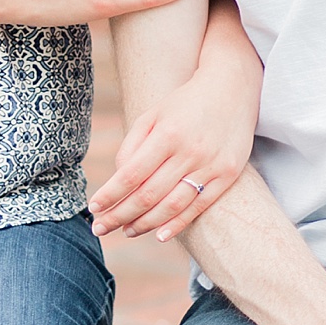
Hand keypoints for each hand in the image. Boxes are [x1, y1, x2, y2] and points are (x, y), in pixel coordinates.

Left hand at [90, 73, 253, 243]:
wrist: (232, 89)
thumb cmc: (184, 103)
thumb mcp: (153, 114)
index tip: (94, 208)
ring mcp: (210, 165)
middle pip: (148, 195)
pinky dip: (178, 224)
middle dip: (120, 215)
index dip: (111, 195)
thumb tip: (118, 178)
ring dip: (145, 223)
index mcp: (167, 134)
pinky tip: (159, 235)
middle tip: (101, 228)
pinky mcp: (227, 175)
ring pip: (172, 205)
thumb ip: (132, 145)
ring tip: (127, 231)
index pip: (131, 174)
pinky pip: (199, 206)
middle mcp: (189, 152)